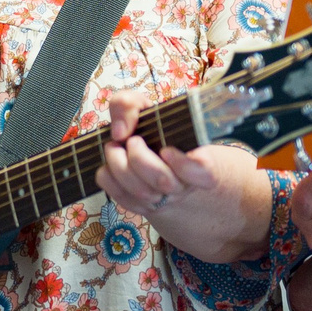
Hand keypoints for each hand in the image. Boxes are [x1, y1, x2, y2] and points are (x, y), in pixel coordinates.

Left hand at [95, 91, 232, 224]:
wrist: (151, 156)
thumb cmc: (153, 130)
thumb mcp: (145, 108)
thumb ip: (130, 104)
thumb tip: (120, 132)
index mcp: (197, 159)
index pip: (203, 172)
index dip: (184, 164)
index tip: (166, 149)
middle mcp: (182, 183)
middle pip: (163, 181)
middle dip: (139, 158)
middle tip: (133, 140)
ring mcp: (162, 199)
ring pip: (141, 192)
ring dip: (119, 164)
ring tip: (115, 146)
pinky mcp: (141, 206)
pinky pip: (121, 197)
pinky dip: (108, 177)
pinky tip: (109, 163)